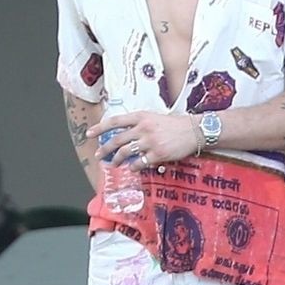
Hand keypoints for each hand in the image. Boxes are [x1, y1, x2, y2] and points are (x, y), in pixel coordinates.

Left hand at [87, 110, 201, 169]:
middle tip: (98, 155)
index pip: (115, 121)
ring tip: (113, 164)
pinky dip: (133, 167)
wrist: (194, 130)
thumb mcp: (154, 118)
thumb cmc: (173, 124)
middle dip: (105, 149)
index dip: (100, 127)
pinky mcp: (158, 154)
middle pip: (117, 140)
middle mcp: (144, 128)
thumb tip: (122, 134)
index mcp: (141, 117)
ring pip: (125, 152)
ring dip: (116, 160)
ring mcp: (150, 141)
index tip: (89, 133)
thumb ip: (138, 124)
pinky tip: (132, 168)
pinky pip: (139, 163)